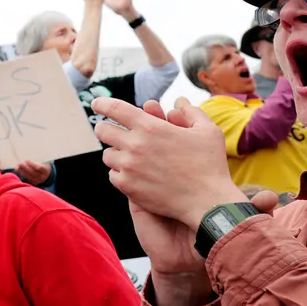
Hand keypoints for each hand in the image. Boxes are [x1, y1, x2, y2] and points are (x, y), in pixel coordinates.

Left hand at [13, 159, 51, 184]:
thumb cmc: (41, 166)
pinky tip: (17, 169)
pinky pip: (26, 178)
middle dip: (25, 168)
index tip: (26, 160)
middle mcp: (42, 177)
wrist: (46, 174)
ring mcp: (38, 181)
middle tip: (19, 163)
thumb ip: (33, 162)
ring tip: (17, 166)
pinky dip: (21, 173)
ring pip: (29, 176)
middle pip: (33, 172)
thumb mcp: (41, 163)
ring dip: (21, 171)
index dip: (32, 164)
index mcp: (45, 170)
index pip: (39, 168)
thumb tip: (24, 161)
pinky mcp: (33, 182)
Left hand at [93, 97, 246, 228]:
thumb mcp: (208, 131)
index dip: (102, 103)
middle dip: (105, 128)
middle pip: (102, 130)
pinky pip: (113, 175)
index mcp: (150, 126)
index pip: (114, 108)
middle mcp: (135, 144)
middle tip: (111, 131)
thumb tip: (180, 103)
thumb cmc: (210, 165)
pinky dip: (120, 173)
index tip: (96, 104)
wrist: (207, 202)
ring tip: (129, 156)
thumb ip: (191, 113)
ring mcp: (128, 166)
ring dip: (116, 153)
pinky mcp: (127, 186)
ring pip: (108, 154)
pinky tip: (134, 174)